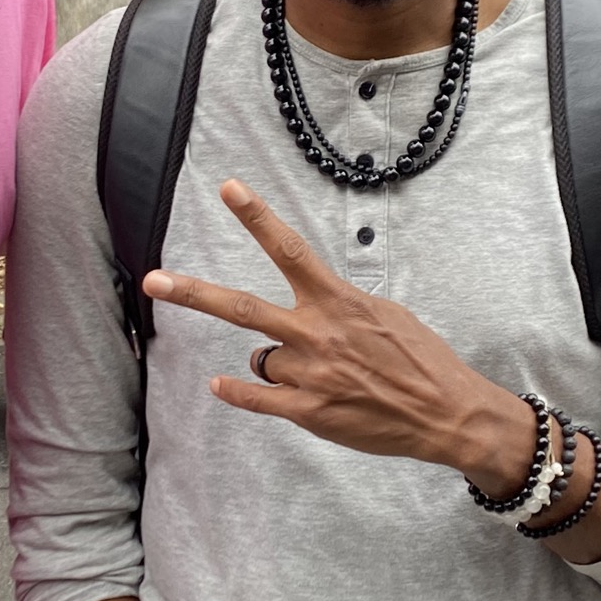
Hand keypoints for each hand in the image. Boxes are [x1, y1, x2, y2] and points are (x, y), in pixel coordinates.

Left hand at [143, 178, 534, 489]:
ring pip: (261, 357)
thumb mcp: (385, 314)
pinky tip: (221, 385)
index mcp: (338, 301)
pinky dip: (237, 391)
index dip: (256, 216)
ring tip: (318, 369)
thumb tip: (312, 304)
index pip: (289, 249)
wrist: (446, 412)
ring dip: (276, 360)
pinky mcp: (309, 412)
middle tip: (154, 280)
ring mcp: (310, 375)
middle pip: (241, 308)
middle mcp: (317, 334)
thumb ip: (339, 305)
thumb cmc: (421, 359)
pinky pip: (257, 398)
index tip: (229, 187)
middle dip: (193, 292)